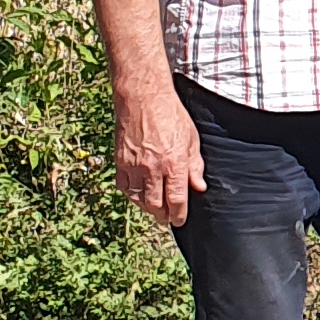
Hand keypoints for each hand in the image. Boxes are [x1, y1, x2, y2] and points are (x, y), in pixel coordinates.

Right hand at [112, 87, 206, 227]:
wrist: (143, 99)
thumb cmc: (171, 116)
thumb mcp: (192, 139)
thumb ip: (195, 166)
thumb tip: (199, 187)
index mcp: (174, 164)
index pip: (177, 200)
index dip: (178, 215)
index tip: (180, 220)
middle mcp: (153, 168)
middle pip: (156, 205)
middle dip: (162, 216)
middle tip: (167, 219)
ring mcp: (134, 166)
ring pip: (138, 199)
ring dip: (147, 208)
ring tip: (155, 209)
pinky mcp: (120, 161)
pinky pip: (124, 187)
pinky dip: (132, 195)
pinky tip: (139, 195)